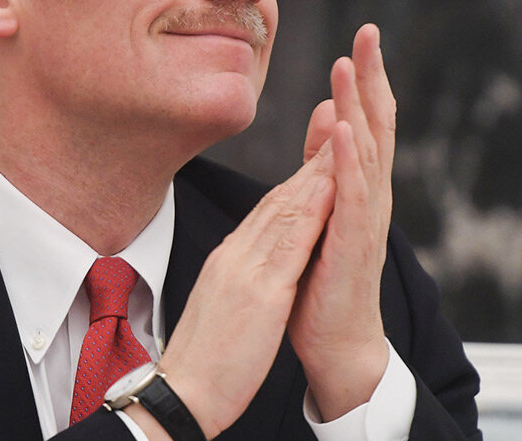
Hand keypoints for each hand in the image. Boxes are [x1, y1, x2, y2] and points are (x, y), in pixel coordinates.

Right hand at [152, 140, 337, 437]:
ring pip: (285, 212)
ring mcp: (245, 271)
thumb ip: (238, 279)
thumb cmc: (202, 361)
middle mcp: (236, 256)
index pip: (268, 211)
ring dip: (315, 175)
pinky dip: (311, 214)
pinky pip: (289, 246)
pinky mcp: (259, 294)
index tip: (320, 157)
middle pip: (278, 201)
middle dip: (309, 165)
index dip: (296, 181)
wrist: (181, 394)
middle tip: (336, 127)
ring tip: (340, 144)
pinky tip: (329, 190)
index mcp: (229, 260)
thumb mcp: (222, 306)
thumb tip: (253, 266)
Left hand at [289, 23, 395, 419]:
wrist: (338, 344)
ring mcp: (365, 219)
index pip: (369, 121)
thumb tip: (324, 113)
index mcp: (363, 185)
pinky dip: (344, 159)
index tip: (364, 36)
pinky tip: (338, 128)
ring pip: (364, 152)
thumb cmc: (327, 277)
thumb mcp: (324, 206)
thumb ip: (325, 162)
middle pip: (376, 126)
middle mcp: (372, 196)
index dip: (367, 79)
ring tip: (348, 66)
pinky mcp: (350, 244)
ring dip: (356, 107)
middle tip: (369, 32)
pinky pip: (349, 195)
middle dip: (371, 78)